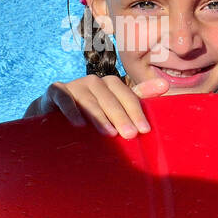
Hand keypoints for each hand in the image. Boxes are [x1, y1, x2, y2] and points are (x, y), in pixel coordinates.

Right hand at [35, 73, 169, 138]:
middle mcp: (93, 82)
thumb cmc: (89, 114)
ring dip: (99, 115)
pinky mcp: (54, 91)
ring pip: (89, 97)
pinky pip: (63, 98)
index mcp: (109, 85)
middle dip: (121, 116)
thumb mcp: (114, 106)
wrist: (52, 115)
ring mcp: (73, 85)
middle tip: (130, 135)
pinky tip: (79, 124)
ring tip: (109, 134)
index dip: (135, 111)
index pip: (126, 94)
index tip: (144, 130)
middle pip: (109, 96)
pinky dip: (71, 110)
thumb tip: (165, 84)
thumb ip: (138, 97)